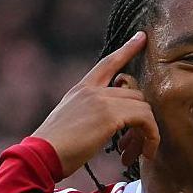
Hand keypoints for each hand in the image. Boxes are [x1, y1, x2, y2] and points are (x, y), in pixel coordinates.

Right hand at [32, 32, 158, 177]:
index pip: (108, 62)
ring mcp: (102, 100)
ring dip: (147, 132)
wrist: (41, 156)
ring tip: (136, 154)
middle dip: (141, 120)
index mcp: (81, 89)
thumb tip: (108, 122)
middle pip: (135, 93)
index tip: (142, 36)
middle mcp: (93, 90)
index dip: (127, 49)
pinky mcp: (111, 116)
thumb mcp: (69, 120)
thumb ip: (88, 113)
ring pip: (144, 107)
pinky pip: (145, 119)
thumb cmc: (54, 148)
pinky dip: (151, 136)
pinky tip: (144, 152)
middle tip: (133, 146)